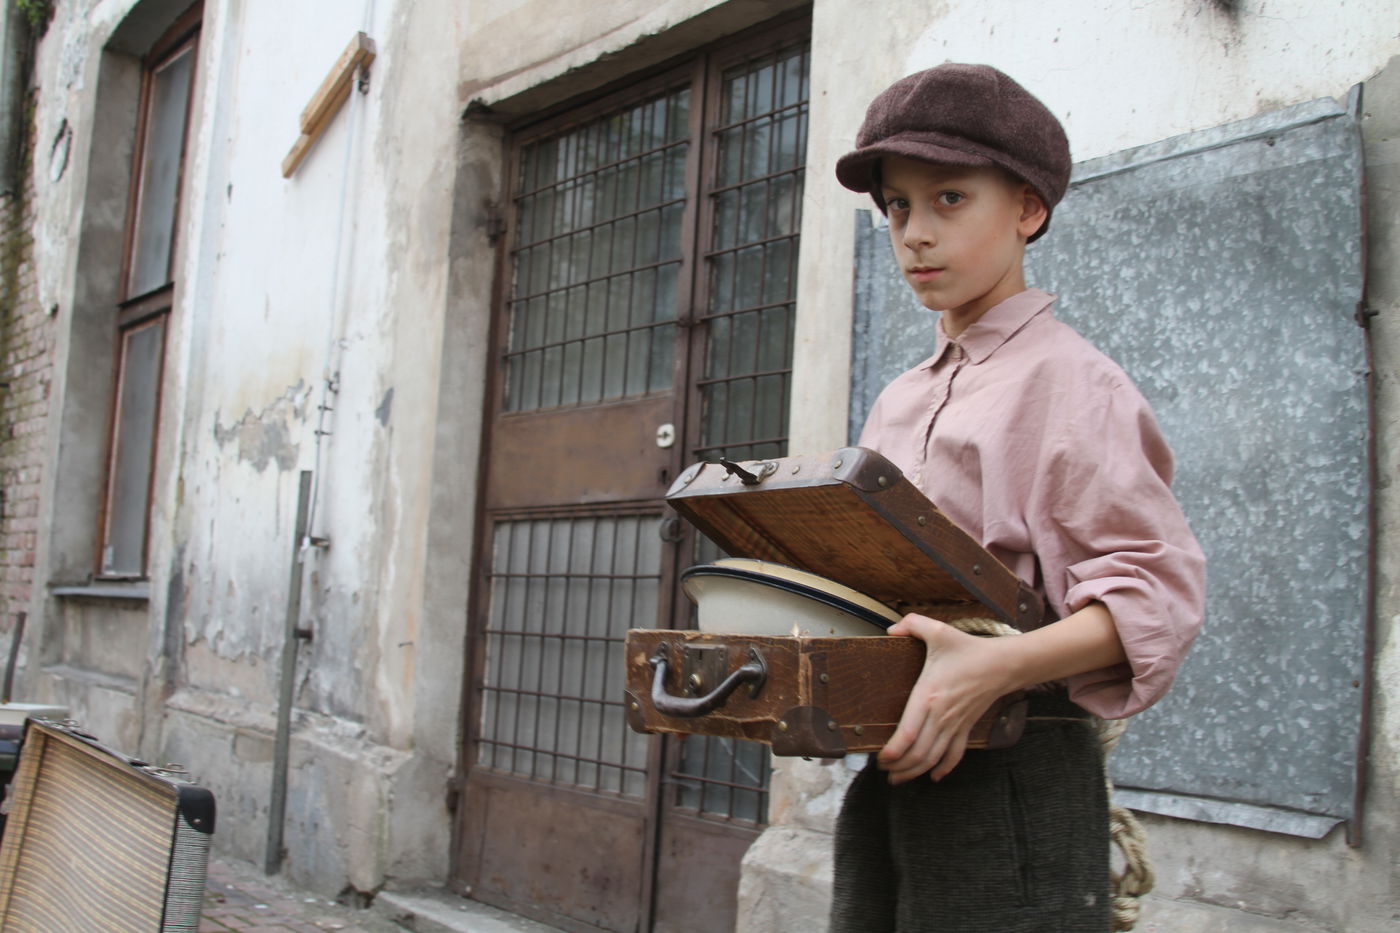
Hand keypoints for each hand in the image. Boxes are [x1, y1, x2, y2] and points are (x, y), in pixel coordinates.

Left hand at [877, 613, 1014, 783]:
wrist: (1003, 664)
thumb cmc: (969, 649)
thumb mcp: (939, 631)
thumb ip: (913, 624)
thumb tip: (891, 629)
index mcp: (928, 695)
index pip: (907, 733)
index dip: (892, 751)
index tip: (880, 758)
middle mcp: (941, 715)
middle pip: (918, 752)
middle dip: (898, 767)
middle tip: (882, 770)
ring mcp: (955, 724)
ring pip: (933, 758)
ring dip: (915, 772)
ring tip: (898, 779)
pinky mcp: (966, 727)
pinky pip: (955, 754)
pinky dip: (944, 768)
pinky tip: (934, 776)